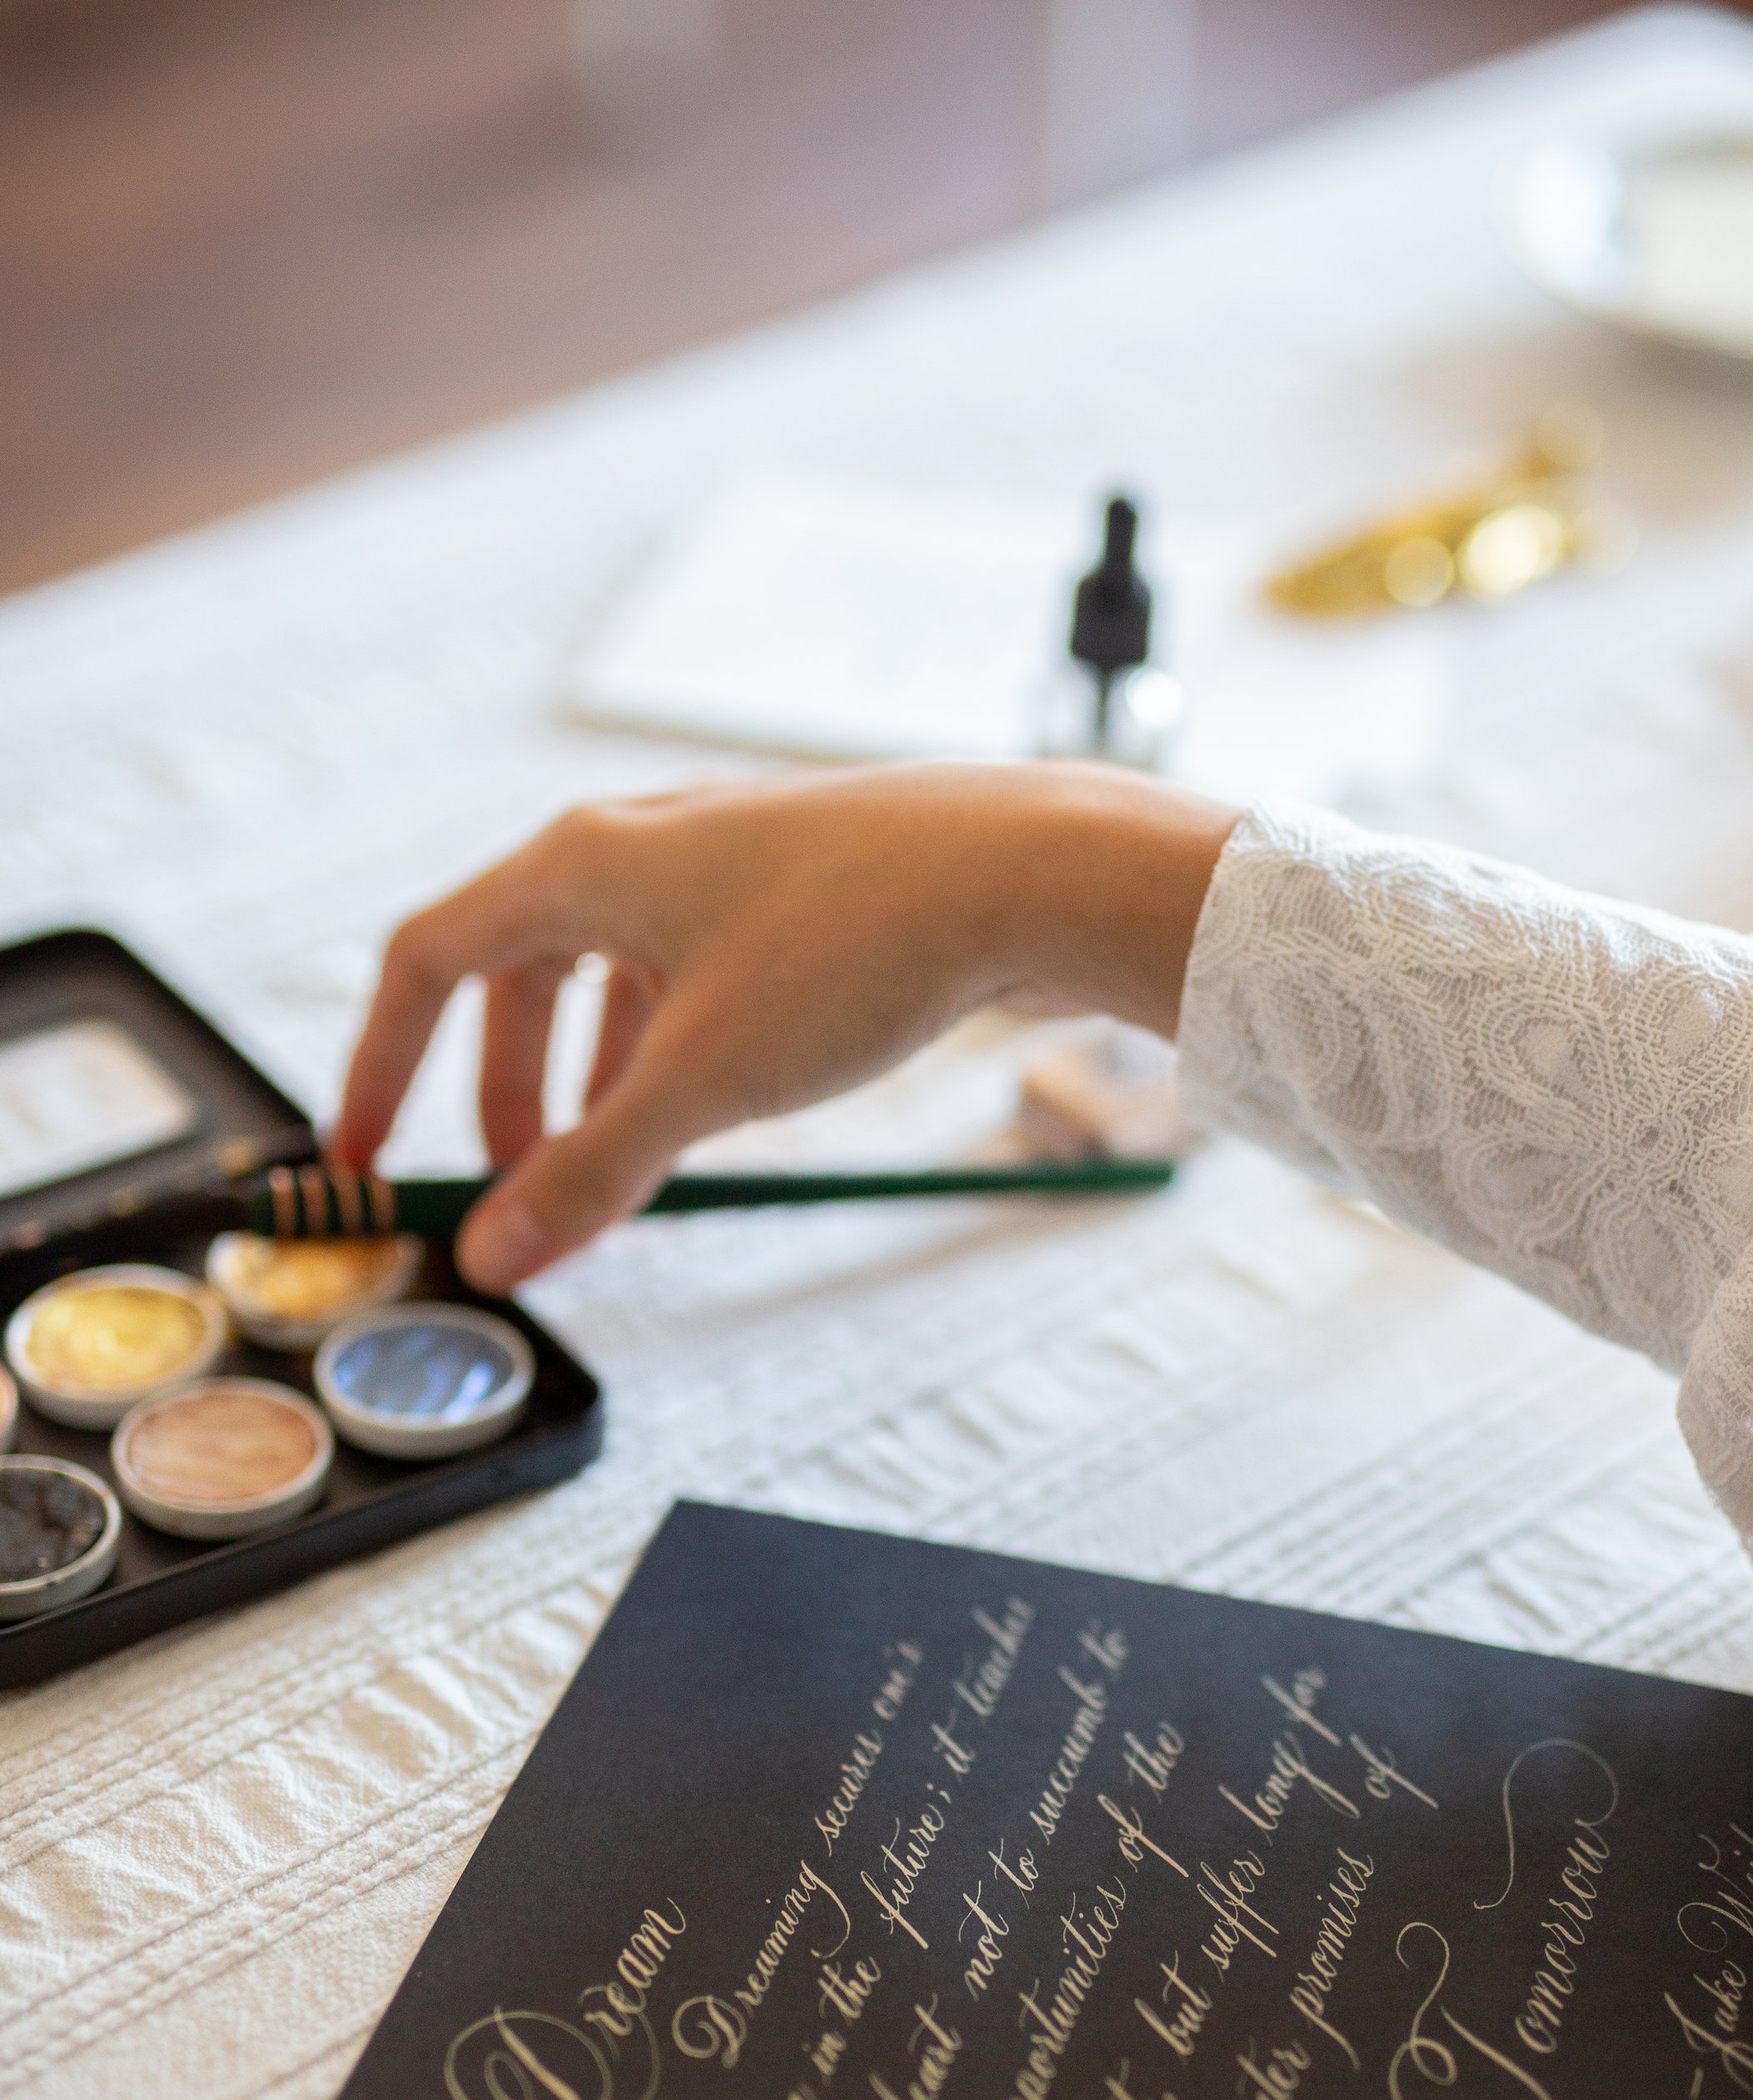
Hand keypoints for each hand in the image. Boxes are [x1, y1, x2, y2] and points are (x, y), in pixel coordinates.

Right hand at [330, 761, 1236, 1293]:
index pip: (428, 959)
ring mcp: (728, 858)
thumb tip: (499, 1258)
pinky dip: (676, 1047)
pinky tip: (721, 1107)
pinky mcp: (804, 885)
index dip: (383, 1065)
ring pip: (618, 974)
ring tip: (623, 1168)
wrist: (1035, 870)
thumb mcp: (702, 1080)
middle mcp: (643, 841)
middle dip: (507, 1087)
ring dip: (598, 1077)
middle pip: (521, 970)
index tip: (370, 1156)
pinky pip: (698, 971)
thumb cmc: (859, 946)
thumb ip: (591, 1172)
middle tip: (524, 1185)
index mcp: (583, 864)